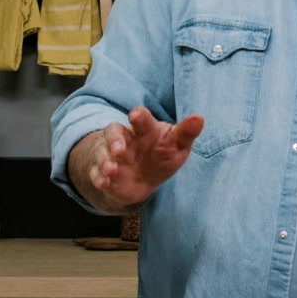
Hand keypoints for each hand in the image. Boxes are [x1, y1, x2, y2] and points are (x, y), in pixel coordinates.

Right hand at [82, 107, 203, 210]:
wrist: (147, 180)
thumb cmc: (164, 155)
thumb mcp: (177, 145)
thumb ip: (186, 133)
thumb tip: (200, 118)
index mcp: (144, 129)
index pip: (140, 118)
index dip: (138, 116)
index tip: (135, 116)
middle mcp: (125, 139)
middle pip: (113, 131)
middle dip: (114, 140)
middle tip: (119, 150)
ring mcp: (112, 155)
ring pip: (102, 152)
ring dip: (105, 160)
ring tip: (112, 169)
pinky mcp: (104, 173)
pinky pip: (96, 173)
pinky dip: (99, 177)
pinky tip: (104, 182)